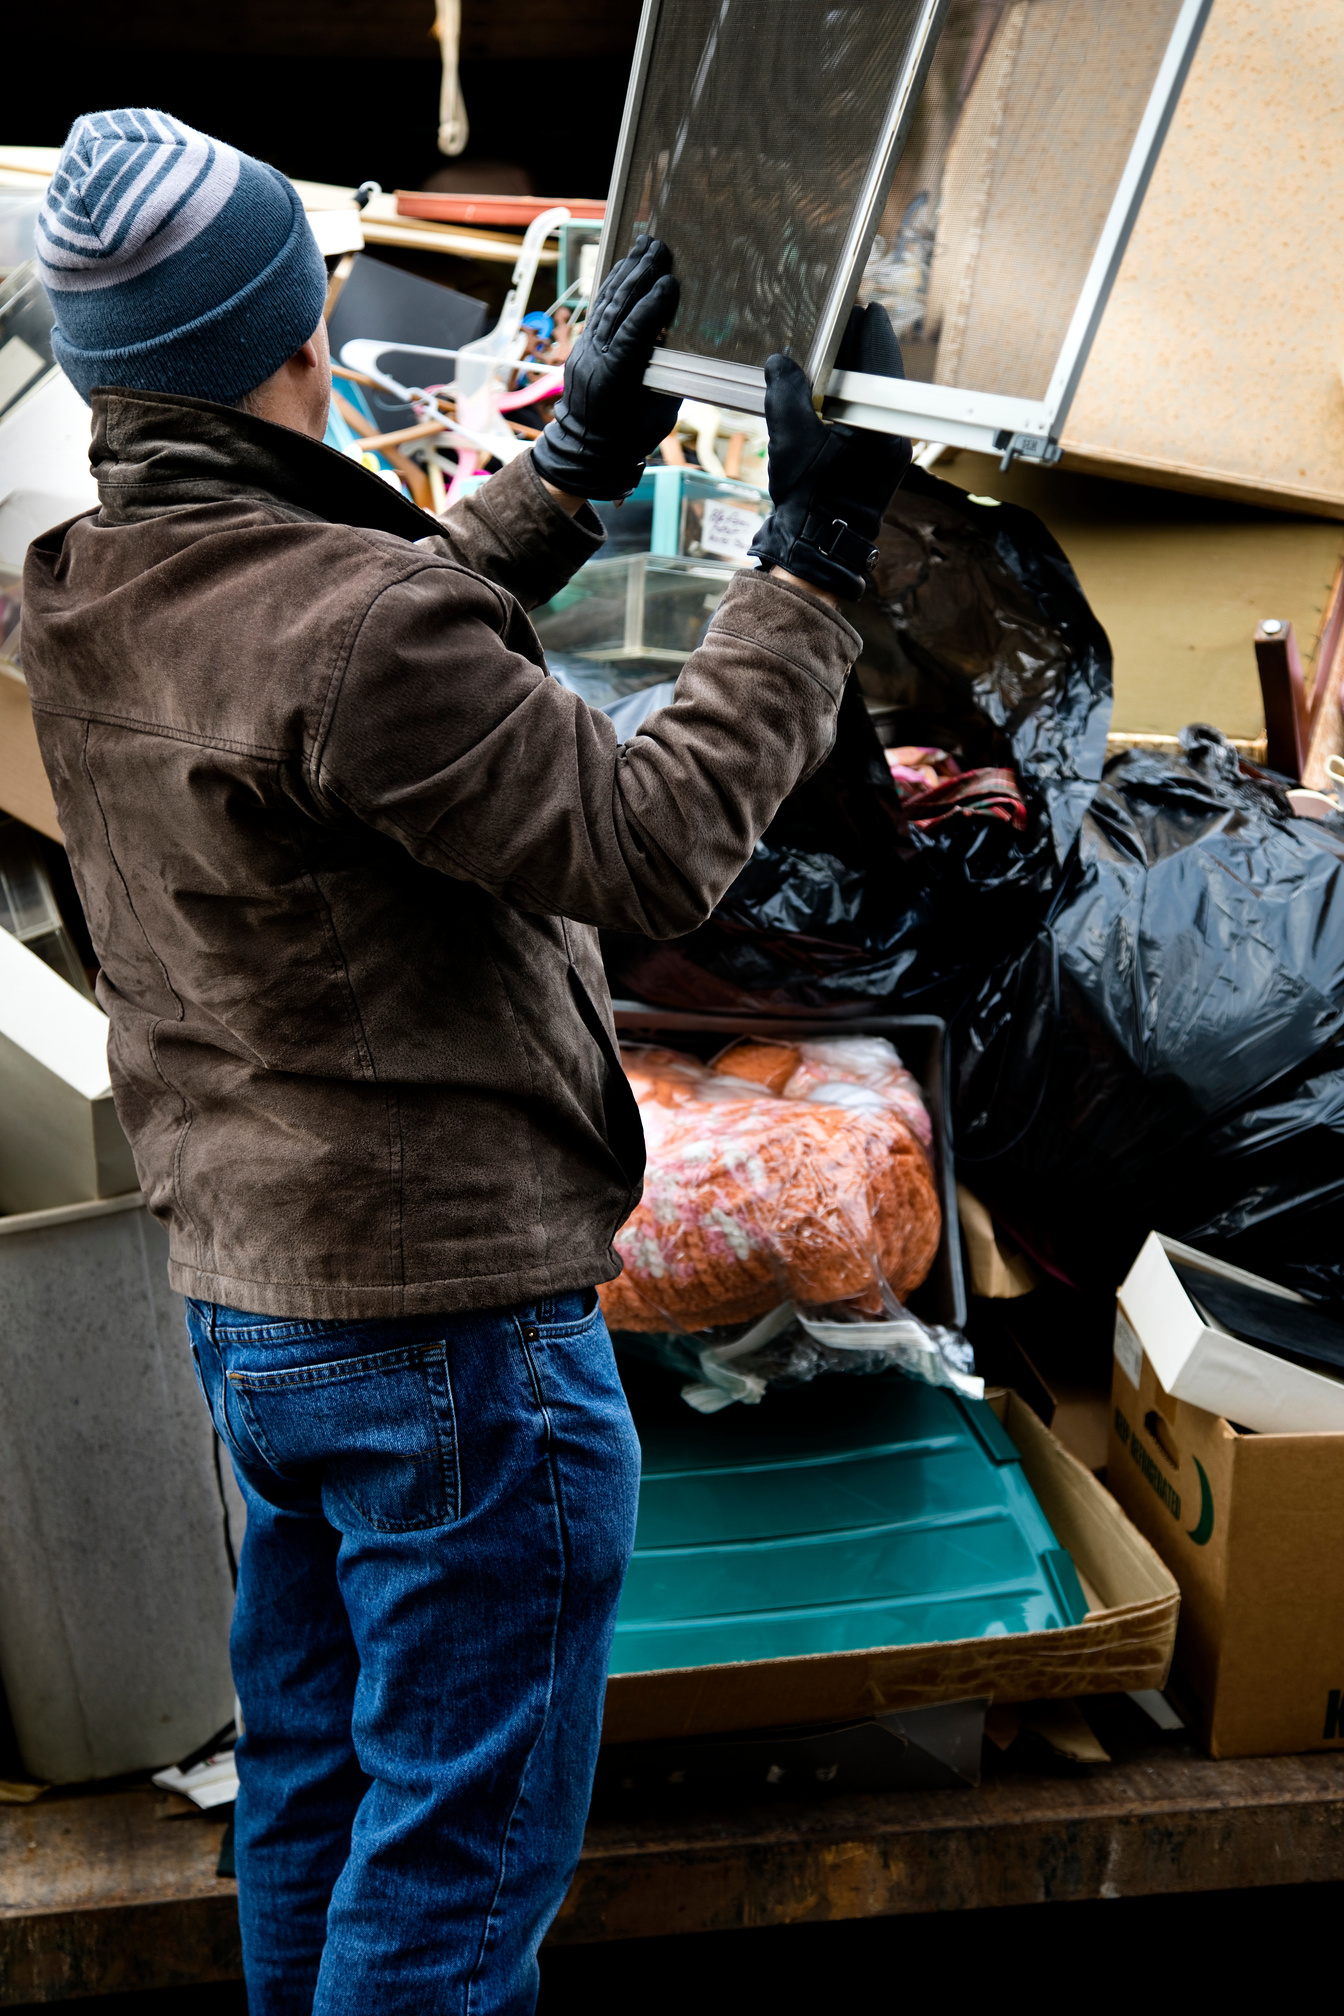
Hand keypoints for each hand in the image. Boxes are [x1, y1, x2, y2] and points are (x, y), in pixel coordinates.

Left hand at [530, 236, 680, 501]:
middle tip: (659, 249)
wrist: (585, 452)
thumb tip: (683, 346)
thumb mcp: (657, 418)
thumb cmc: (628, 441)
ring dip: (626, 271)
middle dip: (639, 276)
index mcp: (613, 381)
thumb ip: (668, 380)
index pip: (631, 335)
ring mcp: (585, 350)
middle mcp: (594, 360)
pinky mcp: (583, 345)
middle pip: (617, 310)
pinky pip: (598, 309)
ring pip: (605, 303)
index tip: (670, 282)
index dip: (650, 307)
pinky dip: (612, 284)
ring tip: (644, 245)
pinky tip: (625, 266)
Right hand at [749, 303, 910, 601]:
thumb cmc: (807, 499)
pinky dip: (853, 399)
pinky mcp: (881, 462)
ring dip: (856, 375)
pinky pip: (870, 417)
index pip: (880, 361)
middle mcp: (892, 435)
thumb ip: (785, 392)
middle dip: (861, 350)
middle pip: (881, 377)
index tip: (862, 307)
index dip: (869, 330)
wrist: (818, 548)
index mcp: (878, 425)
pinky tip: (832, 391)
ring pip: (876, 397)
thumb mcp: (789, 438)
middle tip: (843, 324)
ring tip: (834, 353)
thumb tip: (781, 361)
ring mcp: (890, 450)